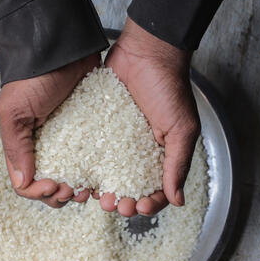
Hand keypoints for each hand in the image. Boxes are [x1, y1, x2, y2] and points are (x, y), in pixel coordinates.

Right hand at [0, 54, 99, 207]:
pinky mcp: (92, 130)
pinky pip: (96, 157)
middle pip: (52, 186)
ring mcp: (71, 140)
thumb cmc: (32, 77)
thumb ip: (16, 146)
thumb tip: (22, 183)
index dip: (39, 192)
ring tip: (91, 187)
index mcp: (24, 145)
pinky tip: (106, 173)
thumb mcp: (14, 111)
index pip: (27, 184)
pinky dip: (99, 170)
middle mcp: (46, 147)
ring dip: (81, 187)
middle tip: (75, 189)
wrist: (62, 47)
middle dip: (62, 195)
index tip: (54, 184)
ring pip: (75, 176)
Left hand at [98, 17, 199, 216]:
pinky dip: (84, 166)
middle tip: (112, 204)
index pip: (156, 190)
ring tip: (93, 194)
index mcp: (160, 155)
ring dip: (100, 189)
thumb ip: (178, 164)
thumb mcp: (181, 128)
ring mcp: (114, 141)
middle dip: (121, 202)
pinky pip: (88, 151)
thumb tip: (178, 201)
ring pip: (105, 174)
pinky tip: (78, 175)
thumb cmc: (169, 88)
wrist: (145, 53)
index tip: (139, 207)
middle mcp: (136, 152)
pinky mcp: (96, 127)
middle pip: (127, 188)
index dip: (149, 204)